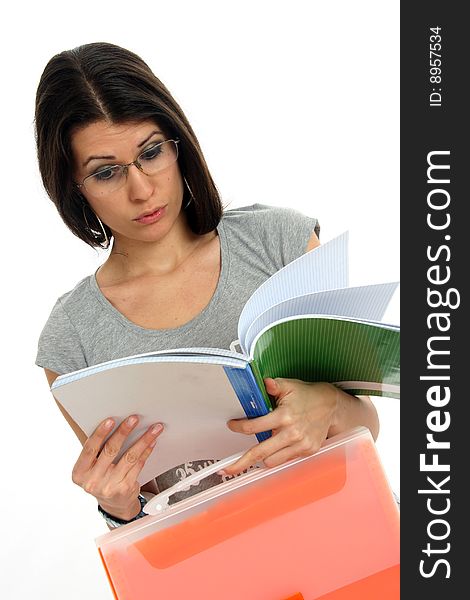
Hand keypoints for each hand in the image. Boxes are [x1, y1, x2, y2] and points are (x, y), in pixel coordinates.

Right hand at [72, 415, 163, 519]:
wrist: (113, 504)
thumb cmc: (101, 478)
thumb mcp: (90, 468)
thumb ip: (96, 451)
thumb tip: (113, 423)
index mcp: (80, 473)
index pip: (89, 449)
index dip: (100, 433)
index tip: (110, 420)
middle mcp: (93, 481)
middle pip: (110, 451)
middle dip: (124, 432)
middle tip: (134, 419)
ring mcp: (110, 486)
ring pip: (129, 457)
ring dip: (143, 440)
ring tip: (153, 429)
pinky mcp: (126, 488)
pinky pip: (138, 465)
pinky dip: (146, 451)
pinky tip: (152, 442)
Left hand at [223, 378, 338, 475]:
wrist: (332, 406)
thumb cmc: (308, 395)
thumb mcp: (290, 385)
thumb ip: (274, 385)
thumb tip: (265, 382)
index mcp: (284, 416)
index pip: (254, 427)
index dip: (238, 427)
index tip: (232, 426)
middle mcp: (291, 433)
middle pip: (260, 453)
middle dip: (242, 462)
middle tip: (228, 469)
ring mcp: (300, 445)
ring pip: (272, 461)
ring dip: (262, 457)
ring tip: (256, 451)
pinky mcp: (307, 451)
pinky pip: (286, 460)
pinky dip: (278, 456)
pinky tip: (276, 447)